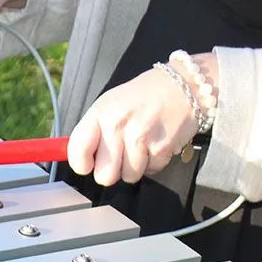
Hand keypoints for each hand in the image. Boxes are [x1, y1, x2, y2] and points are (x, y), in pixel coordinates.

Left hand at [67, 54, 217, 185]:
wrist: (185, 85)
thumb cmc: (143, 97)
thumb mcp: (110, 104)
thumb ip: (92, 132)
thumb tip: (78, 159)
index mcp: (100, 113)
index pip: (77, 151)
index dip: (81, 164)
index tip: (87, 164)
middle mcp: (117, 125)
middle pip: (104, 175)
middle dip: (112, 171)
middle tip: (120, 156)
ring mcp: (140, 138)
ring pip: (129, 177)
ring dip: (135, 166)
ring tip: (141, 144)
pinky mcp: (161, 148)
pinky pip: (150, 172)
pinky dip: (153, 163)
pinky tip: (155, 143)